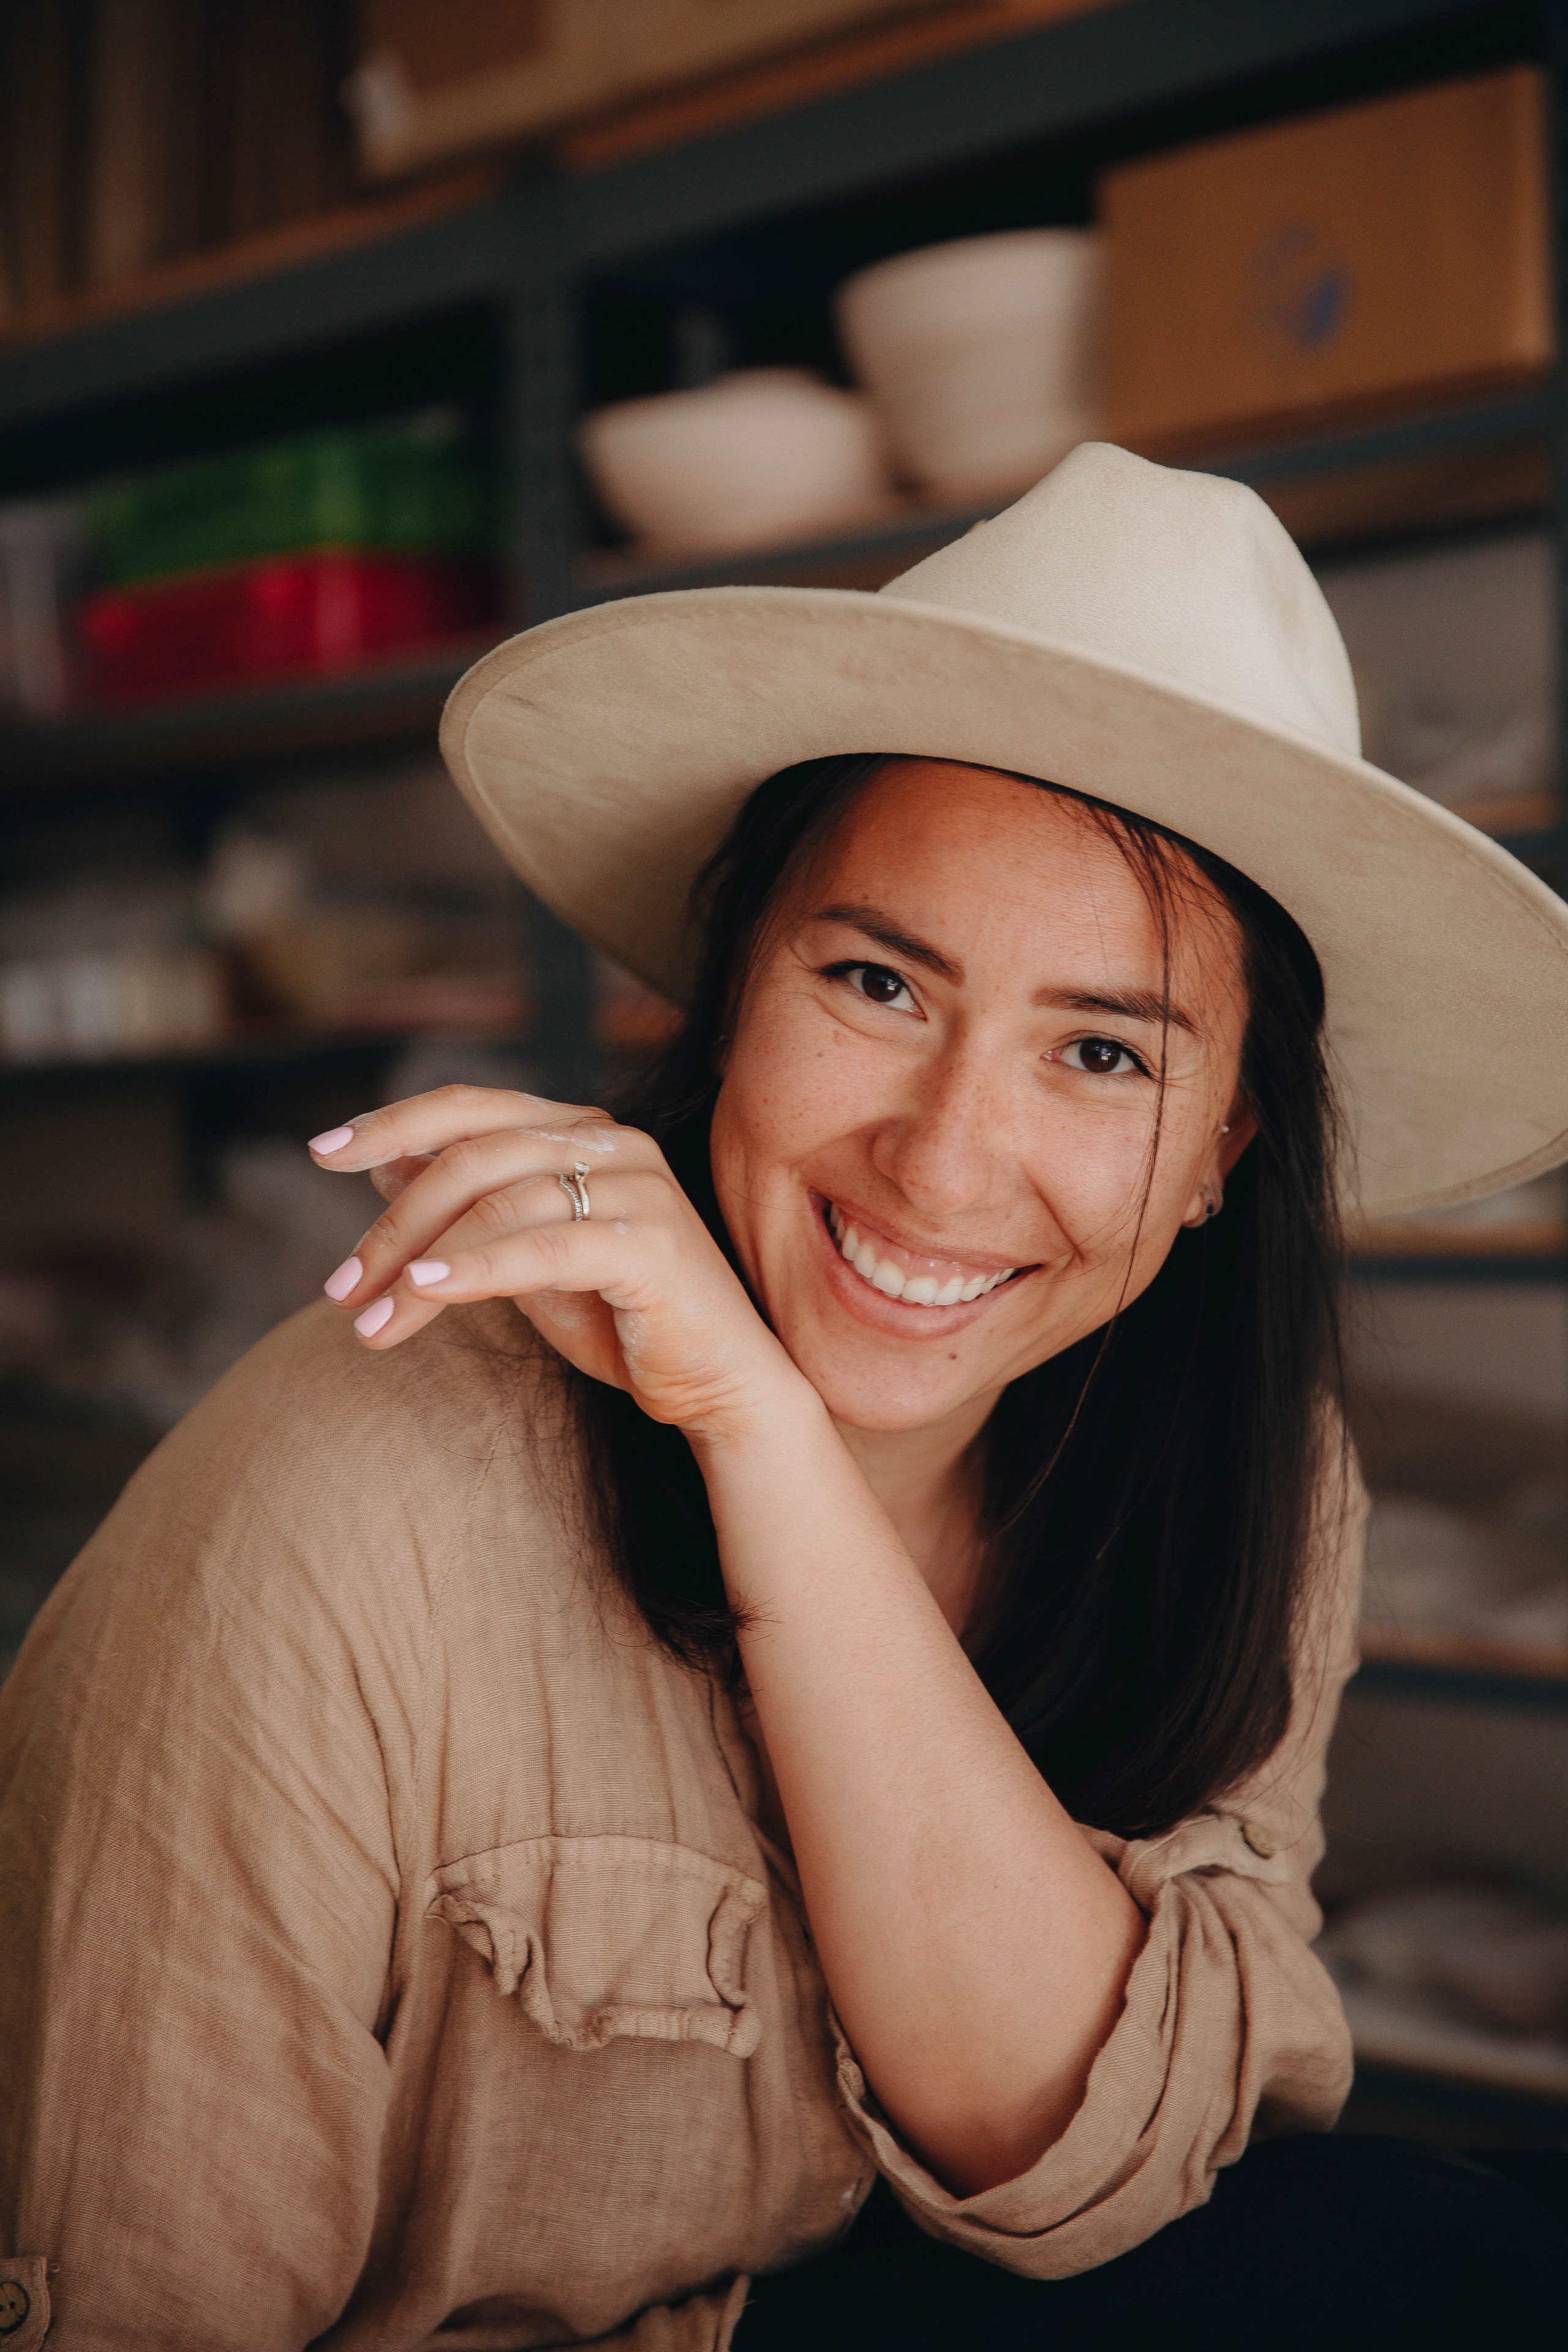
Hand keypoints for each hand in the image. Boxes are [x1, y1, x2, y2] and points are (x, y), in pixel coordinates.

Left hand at [308, 1085, 808, 1442]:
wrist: (719, 1387)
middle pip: (473, 1156)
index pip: (473, 1107)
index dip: (392, 1121)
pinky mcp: (652, 1243)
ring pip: (498, 1201)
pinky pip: (543, 1247)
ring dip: (418, 1262)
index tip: (322, 1154)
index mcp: (581, 1133)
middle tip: (341, 1288)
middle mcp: (613, 1143)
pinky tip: (424, 1291)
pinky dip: (475, 1267)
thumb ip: (469, 1211)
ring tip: (369, 1318)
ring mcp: (639, 1186)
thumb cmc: (622, 1323)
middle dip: (393, 1222)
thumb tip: (386, 1165)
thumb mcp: (524, 1261)